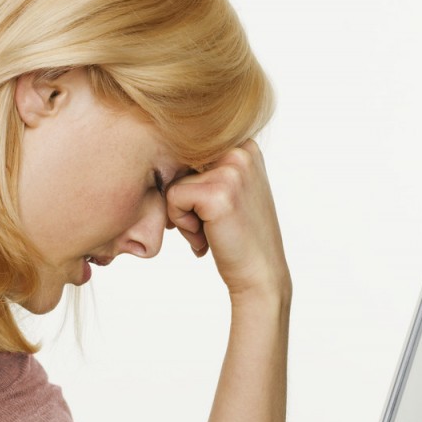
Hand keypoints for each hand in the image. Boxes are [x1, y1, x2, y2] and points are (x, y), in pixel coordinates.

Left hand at [165, 140, 289, 301]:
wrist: (260, 275)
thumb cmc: (239, 238)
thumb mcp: (230, 190)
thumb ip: (208, 167)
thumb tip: (161, 149)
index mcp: (245, 146)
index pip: (189, 153)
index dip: (192, 188)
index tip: (215, 211)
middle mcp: (241, 151)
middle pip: (180, 166)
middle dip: (187, 201)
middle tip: (211, 225)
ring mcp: (232, 170)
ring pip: (175, 184)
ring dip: (184, 216)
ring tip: (211, 233)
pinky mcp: (218, 192)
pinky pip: (173, 199)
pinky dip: (183, 225)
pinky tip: (207, 238)